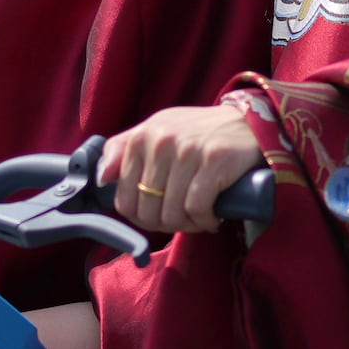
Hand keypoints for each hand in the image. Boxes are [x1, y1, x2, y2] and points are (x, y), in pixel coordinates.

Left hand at [98, 101, 267, 234]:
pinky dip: (204, 220)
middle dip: (165, 224)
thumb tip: (101, 178)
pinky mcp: (214, 161)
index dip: (140, 218)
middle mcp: (161, 141)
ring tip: (199, 218)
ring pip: (172, 213)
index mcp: (142, 137)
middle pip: (148, 211)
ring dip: (187, 225)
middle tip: (182, 220)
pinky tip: (212, 217)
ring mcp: (187, 151)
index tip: (158, 217)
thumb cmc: (198, 133)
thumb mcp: (158, 130)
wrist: (247, 123)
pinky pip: (197, 208)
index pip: (124, 198)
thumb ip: (123, 149)